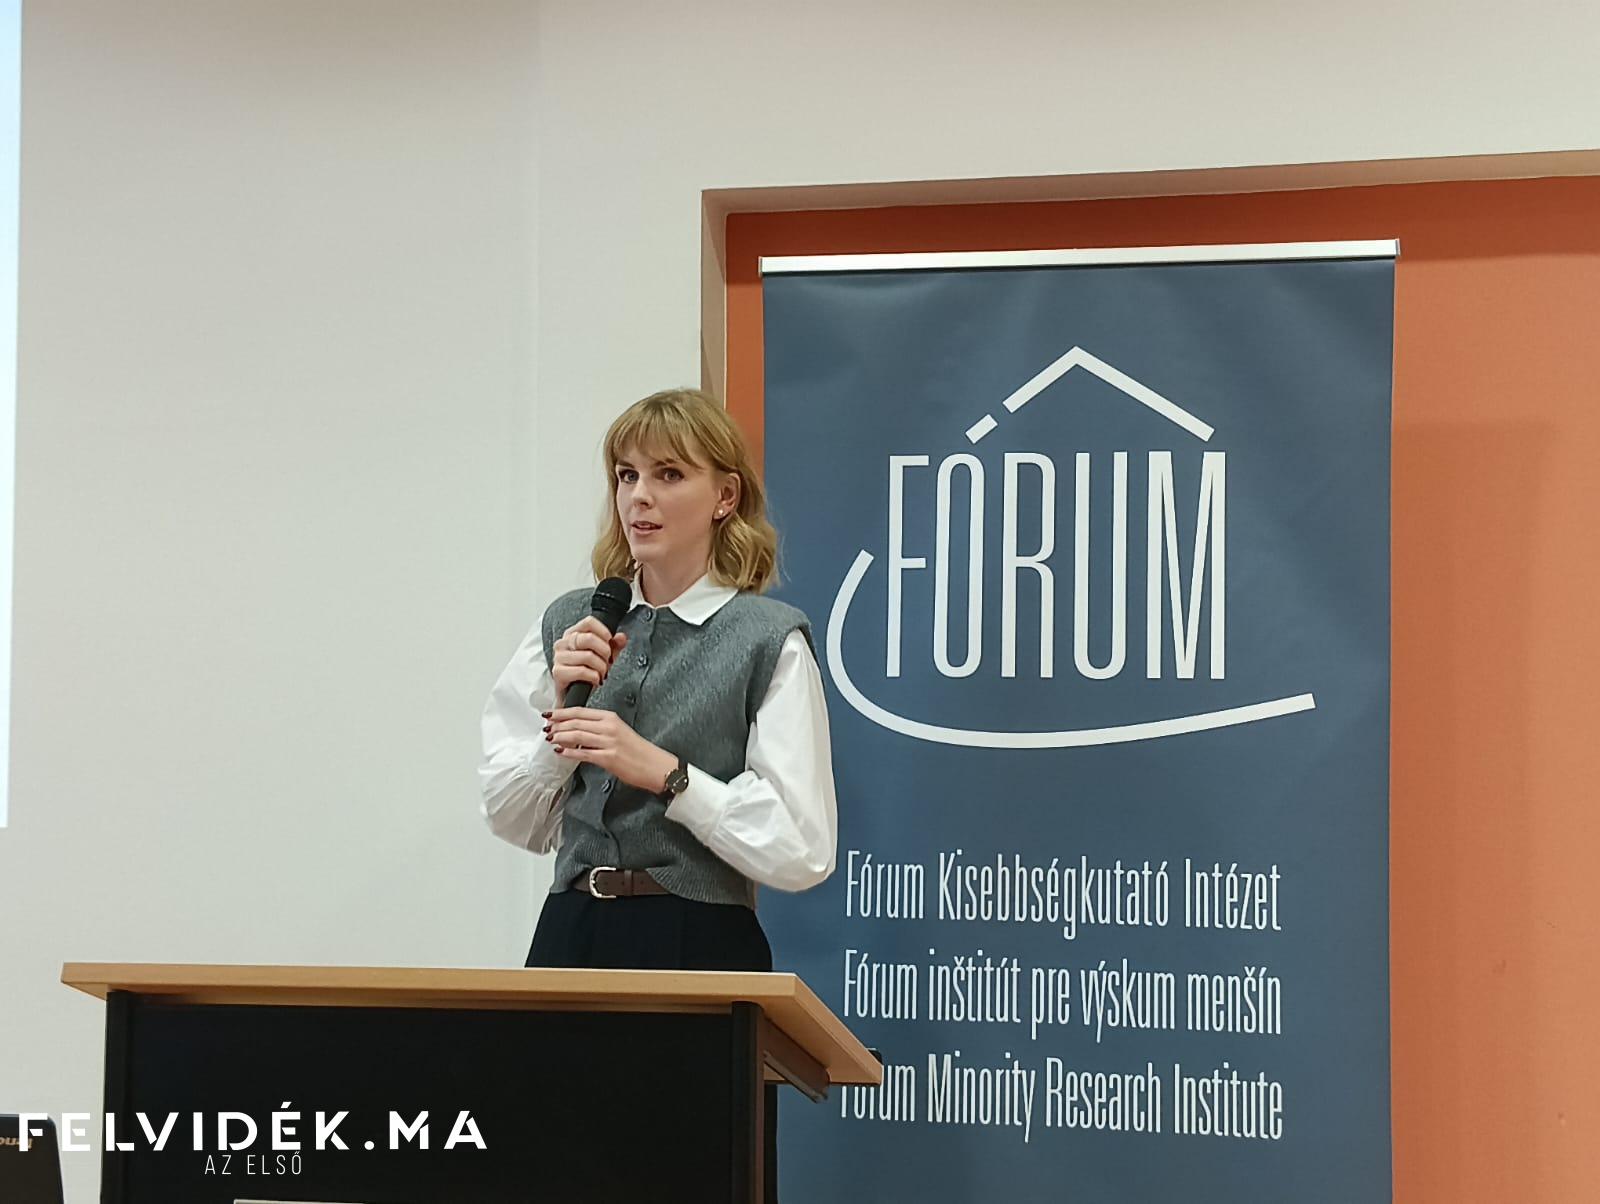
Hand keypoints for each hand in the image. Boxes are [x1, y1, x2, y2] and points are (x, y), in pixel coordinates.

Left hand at [541, 706, 677, 793]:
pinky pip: (583, 753)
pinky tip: (560, 753)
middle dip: (557, 724)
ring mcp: (608, 742)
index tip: (548, 714)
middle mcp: (608, 727)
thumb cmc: (637, 750)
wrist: (655, 765)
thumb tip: (577, 730)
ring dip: (560, 737)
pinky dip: (569, 753)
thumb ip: (599, 728)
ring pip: (577, 735)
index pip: (580, 711)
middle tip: (545, 728)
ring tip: (550, 739)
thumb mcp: (619, 731)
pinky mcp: (608, 758)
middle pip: (576, 722)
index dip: (561, 712)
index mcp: (610, 718)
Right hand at [550, 617, 627, 706]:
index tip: (610, 641)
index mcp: (573, 634)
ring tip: (601, 673)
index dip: (603, 631)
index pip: (589, 622)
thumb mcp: (603, 656)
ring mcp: (559, 657)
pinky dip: (593, 676)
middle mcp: (563, 643)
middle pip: (588, 638)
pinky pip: (582, 671)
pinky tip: (595, 679)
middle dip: (604, 651)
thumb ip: (613, 645)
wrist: (572, 694)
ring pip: (588, 656)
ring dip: (600, 667)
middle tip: (607, 661)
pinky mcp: (558, 672)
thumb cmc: (585, 673)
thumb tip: (621, 637)